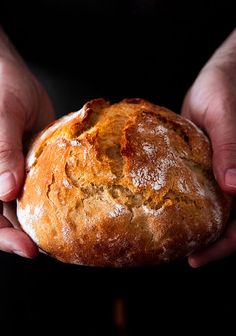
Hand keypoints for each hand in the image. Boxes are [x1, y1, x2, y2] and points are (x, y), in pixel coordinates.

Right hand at [0, 28, 54, 257]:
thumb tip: (5, 190)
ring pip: (25, 207)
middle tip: (45, 250)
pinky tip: (69, 210)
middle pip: (4, 218)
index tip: (26, 247)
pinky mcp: (34, 166)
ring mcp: (15, 174)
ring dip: (41, 224)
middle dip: (22, 237)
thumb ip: (1, 151)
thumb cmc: (2, 87)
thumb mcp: (1, 115)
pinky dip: (53, 202)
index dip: (2, 235)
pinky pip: (41, 188)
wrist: (15, 76)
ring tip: (64, 238)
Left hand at [181, 29, 235, 266]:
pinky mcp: (207, 167)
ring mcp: (222, 174)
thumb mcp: (225, 116)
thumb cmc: (225, 89)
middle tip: (187, 257)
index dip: (228, 243)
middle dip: (213, 243)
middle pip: (232, 222)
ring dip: (201, 229)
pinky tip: (174, 213)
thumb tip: (235, 187)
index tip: (201, 256)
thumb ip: (231, 148)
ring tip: (176, 242)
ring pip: (217, 211)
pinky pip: (202, 192)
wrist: (215, 77)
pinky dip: (192, 206)